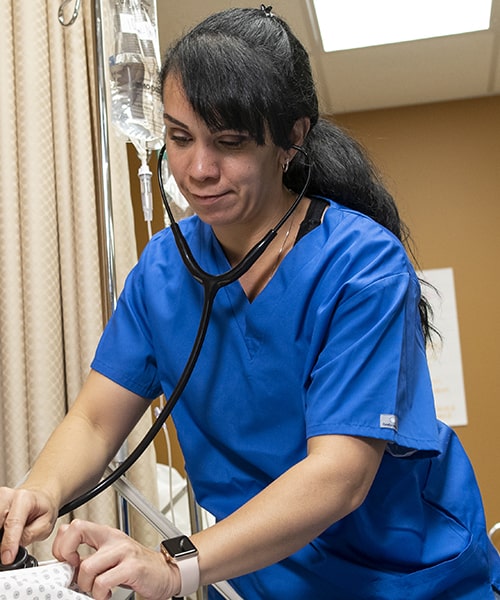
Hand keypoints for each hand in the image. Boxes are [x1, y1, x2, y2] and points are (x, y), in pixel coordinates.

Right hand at [0, 486, 57, 564]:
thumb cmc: (43, 510)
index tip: (7, 559)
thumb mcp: (45, 525)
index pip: (12, 523)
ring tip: (10, 539)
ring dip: (0, 536)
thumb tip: (12, 550)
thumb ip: (28, 536)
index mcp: (24, 498)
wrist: (40, 498)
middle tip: (10, 552)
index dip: (9, 543)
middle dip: (2, 541)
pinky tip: (5, 534)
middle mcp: (8, 495)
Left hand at [52, 519, 180, 599]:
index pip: (73, 526)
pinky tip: (106, 593)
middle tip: (75, 574)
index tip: (66, 562)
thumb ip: (91, 558)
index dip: (62, 544)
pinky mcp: (132, 567)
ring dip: (86, 586)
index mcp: (106, 534)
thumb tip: (66, 569)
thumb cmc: (137, 568)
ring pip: (86, 566)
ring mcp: (123, 551)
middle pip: (76, 530)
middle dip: (66, 556)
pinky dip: (99, 594)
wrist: (165, 573)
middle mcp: (113, 538)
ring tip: (96, 590)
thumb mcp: (111, 559)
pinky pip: (103, 582)